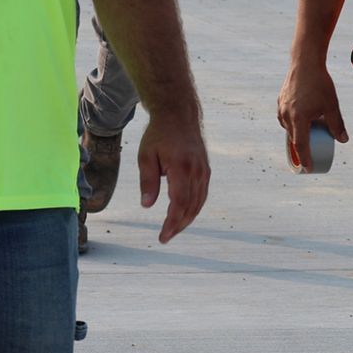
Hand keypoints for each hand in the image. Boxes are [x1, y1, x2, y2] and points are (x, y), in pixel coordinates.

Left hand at [136, 109, 209, 242]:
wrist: (179, 114)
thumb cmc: (159, 134)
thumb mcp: (146, 156)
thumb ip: (148, 181)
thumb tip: (147, 205)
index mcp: (181, 168)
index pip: (179, 203)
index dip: (172, 223)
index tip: (163, 237)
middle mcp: (196, 171)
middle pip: (191, 207)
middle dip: (178, 225)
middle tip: (165, 237)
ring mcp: (204, 170)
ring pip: (199, 203)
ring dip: (187, 219)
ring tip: (173, 229)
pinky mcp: (205, 169)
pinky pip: (202, 194)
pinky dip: (194, 208)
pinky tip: (184, 214)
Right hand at [278, 59, 347, 172]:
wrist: (305, 62)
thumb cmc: (320, 83)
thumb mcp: (331, 105)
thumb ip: (337, 124)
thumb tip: (343, 140)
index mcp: (299, 119)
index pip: (300, 145)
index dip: (305, 158)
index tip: (308, 168)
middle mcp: (287, 115)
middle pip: (294, 137)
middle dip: (301, 148)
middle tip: (309, 156)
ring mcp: (281, 107)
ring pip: (288, 127)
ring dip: (296, 134)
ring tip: (306, 137)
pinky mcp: (280, 100)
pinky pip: (285, 117)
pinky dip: (292, 122)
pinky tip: (300, 120)